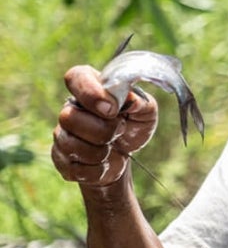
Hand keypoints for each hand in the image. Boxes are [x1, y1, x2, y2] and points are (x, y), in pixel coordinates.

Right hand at [52, 65, 157, 185]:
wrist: (126, 156)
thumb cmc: (134, 125)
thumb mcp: (146, 111)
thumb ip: (141, 102)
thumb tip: (130, 100)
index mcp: (91, 87)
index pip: (76, 77)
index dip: (90, 92)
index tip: (112, 108)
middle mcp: (71, 108)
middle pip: (69, 117)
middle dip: (103, 130)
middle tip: (120, 129)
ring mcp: (62, 134)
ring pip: (70, 144)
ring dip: (100, 151)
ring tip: (112, 147)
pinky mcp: (61, 159)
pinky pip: (73, 168)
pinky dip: (96, 169)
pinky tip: (104, 163)